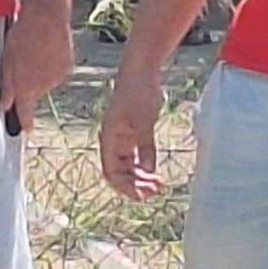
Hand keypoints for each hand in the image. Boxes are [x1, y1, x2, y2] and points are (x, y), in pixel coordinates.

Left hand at [0, 6, 73, 130]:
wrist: (47, 17)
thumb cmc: (22, 36)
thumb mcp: (7, 62)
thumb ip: (6, 88)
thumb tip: (3, 107)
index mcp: (26, 87)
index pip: (25, 112)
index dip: (25, 122)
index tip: (27, 129)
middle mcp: (44, 87)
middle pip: (34, 93)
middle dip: (29, 84)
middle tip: (23, 64)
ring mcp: (57, 77)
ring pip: (45, 81)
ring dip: (40, 72)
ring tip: (34, 52)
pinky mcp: (68, 66)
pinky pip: (57, 71)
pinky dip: (52, 64)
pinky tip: (47, 49)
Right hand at [98, 62, 167, 197]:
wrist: (140, 71)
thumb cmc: (137, 93)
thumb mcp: (144, 122)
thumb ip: (145, 147)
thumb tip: (148, 171)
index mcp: (109, 139)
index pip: (111, 172)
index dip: (124, 186)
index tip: (140, 197)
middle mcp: (113, 141)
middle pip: (120, 172)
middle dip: (135, 185)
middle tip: (155, 192)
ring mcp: (123, 138)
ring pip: (129, 166)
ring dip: (141, 178)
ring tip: (158, 185)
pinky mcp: (134, 133)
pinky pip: (137, 156)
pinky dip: (145, 166)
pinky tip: (156, 173)